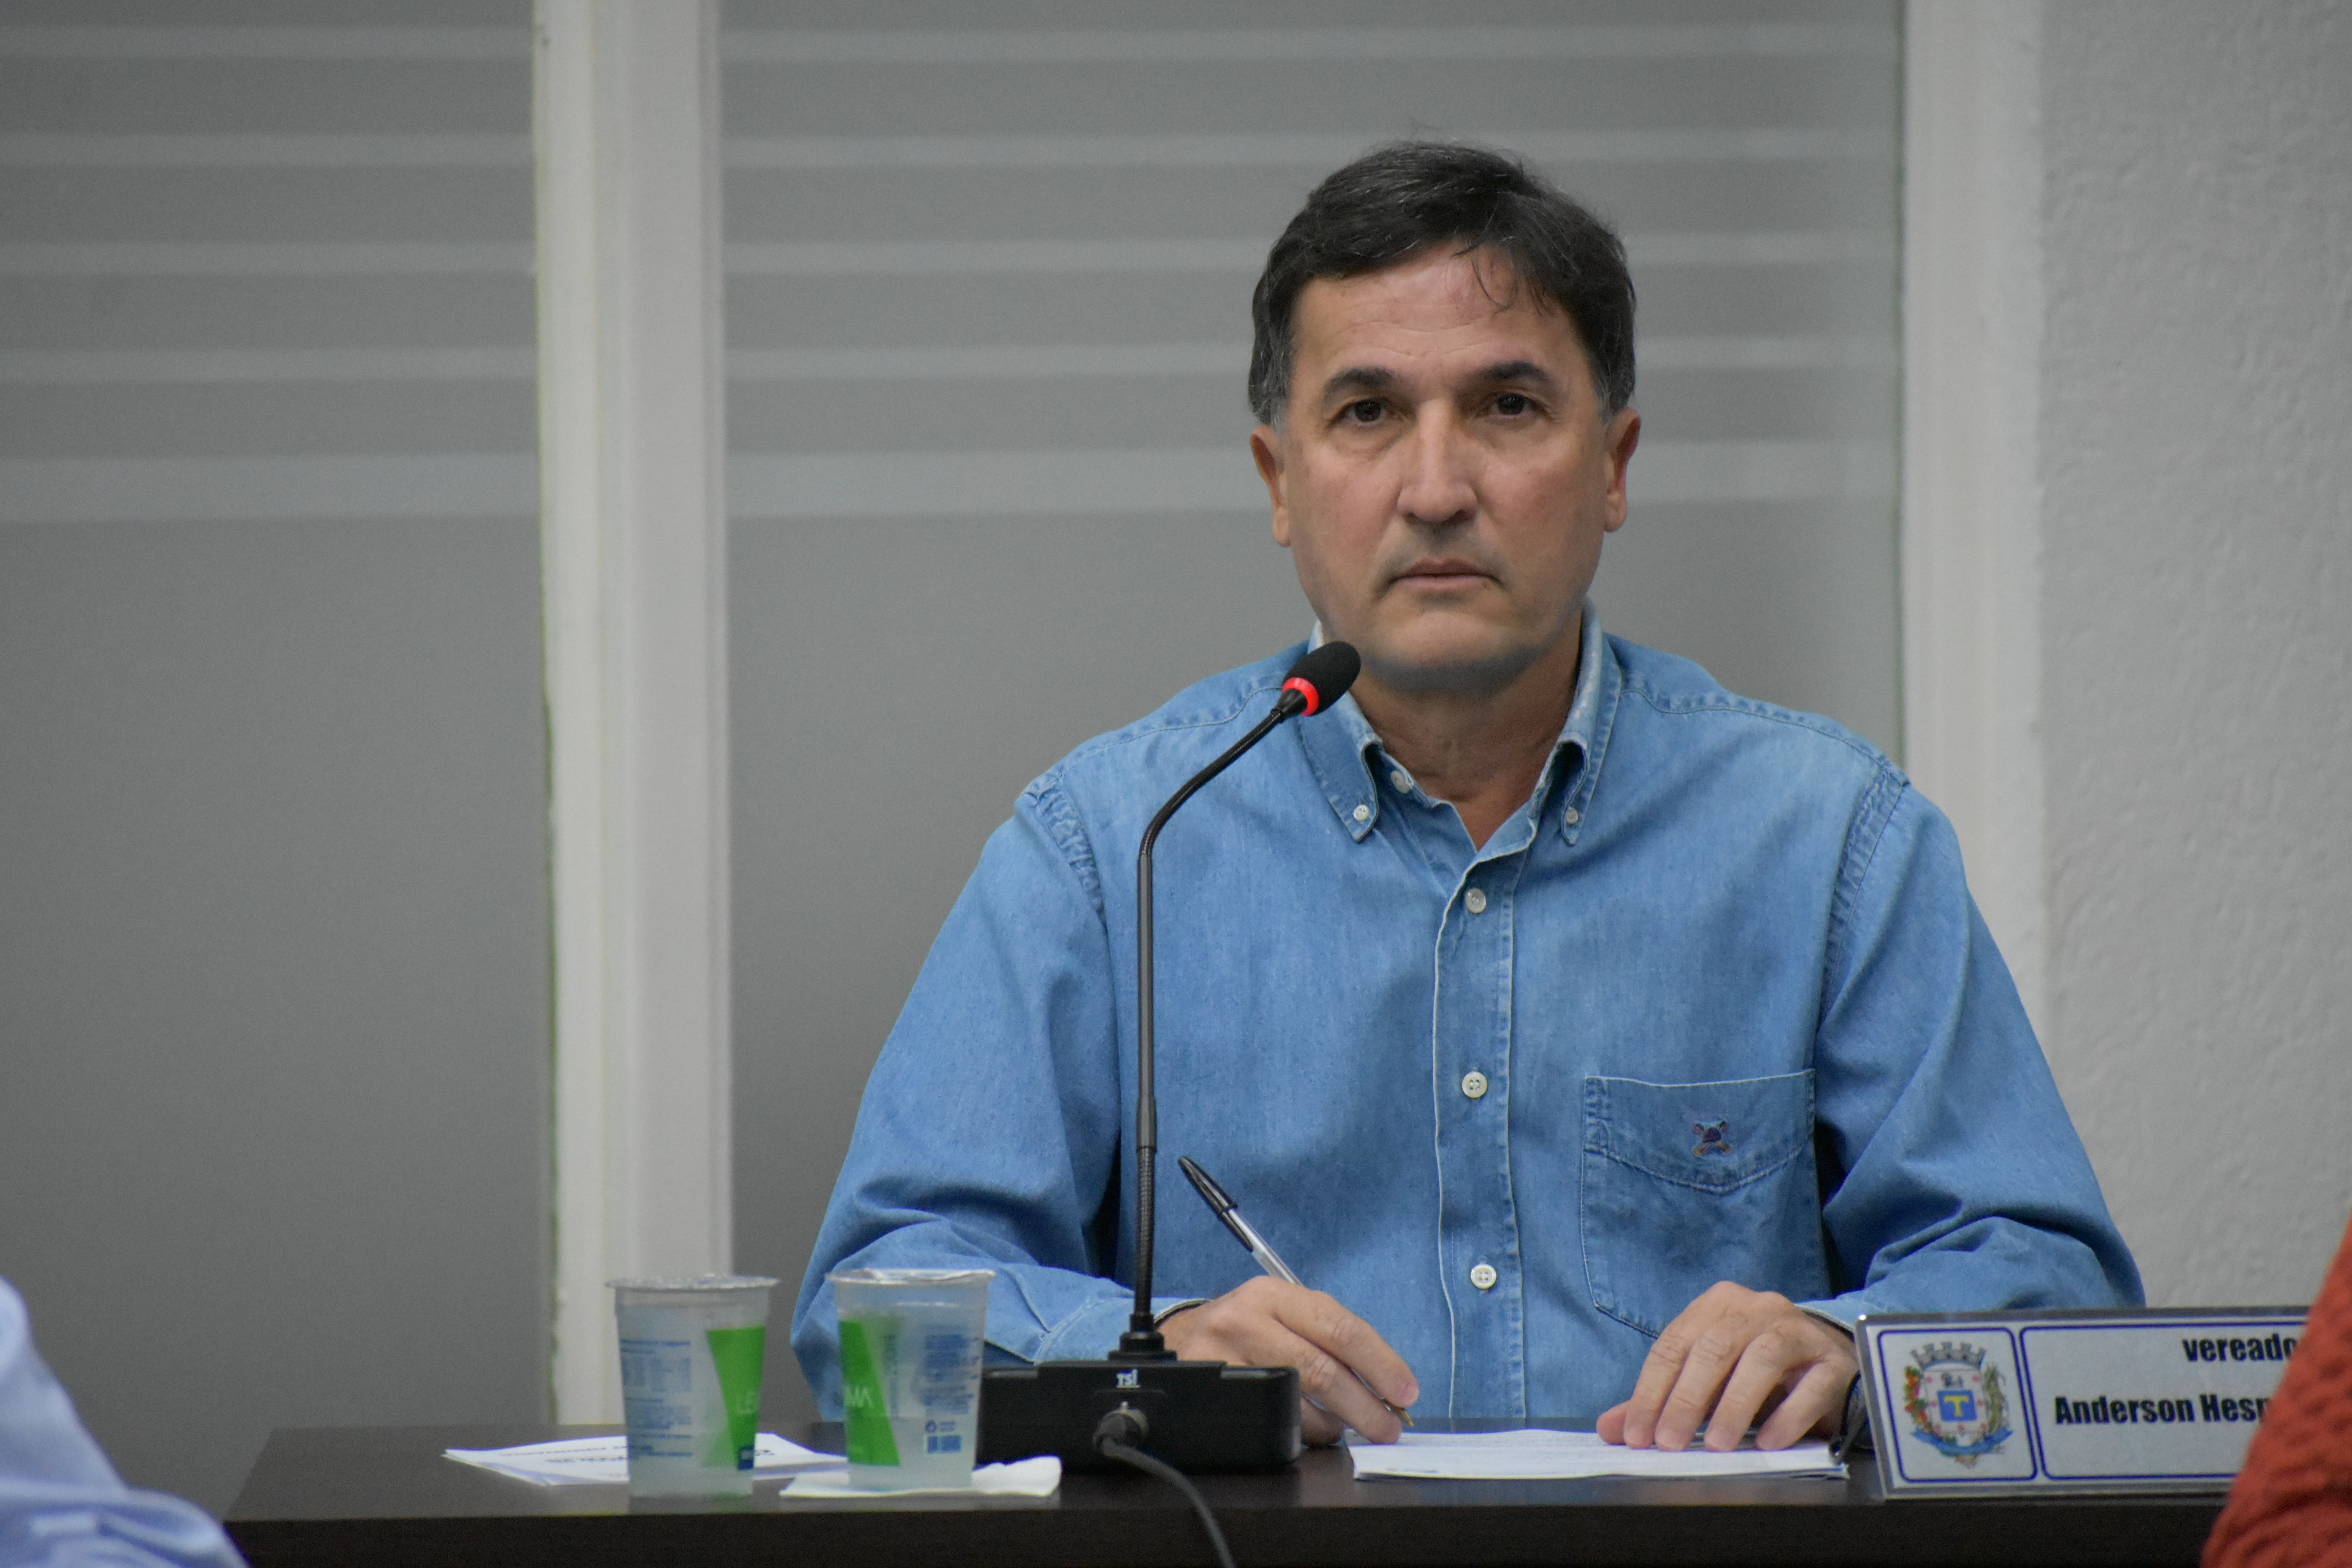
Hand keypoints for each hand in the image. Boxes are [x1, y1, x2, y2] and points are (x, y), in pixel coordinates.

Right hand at [1159, 1275, 1417, 1444]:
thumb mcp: (1284, 1314)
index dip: (1380, 1363)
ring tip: (1343, 1428)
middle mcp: (1246, 1320)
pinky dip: (1298, 1433)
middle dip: (1364, 1406)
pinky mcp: (1210, 1391)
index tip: (1405, 1391)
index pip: (1339, 1328)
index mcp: (1274, 1294)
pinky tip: (1308, 1430)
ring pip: (1294, 1403)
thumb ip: (1329, 1337)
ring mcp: (1223, 1357)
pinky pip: (1266, 1421)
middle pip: (1320, 1370)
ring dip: (1331, 1425)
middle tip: (1388, 1427)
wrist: (1183, 1339)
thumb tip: (1387, 1383)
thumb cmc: (1249, 1329)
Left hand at [1595, 1282, 1855, 1451]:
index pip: (1673, 1345)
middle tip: (1670, 1442)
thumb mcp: (1707, 1379)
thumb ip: (1662, 1399)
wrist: (1829, 1357)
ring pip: (1762, 1358)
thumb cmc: (1757, 1370)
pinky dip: (1788, 1415)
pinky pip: (1811, 1385)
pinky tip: (1770, 1442)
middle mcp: (1756, 1308)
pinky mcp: (1832, 1360)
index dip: (1651, 1391)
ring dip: (1735, 1405)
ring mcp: (1798, 1330)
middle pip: (1714, 1348)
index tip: (1638, 1435)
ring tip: (1718, 1445)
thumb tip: (1610, 1428)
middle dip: (1687, 1399)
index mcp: (1717, 1305)